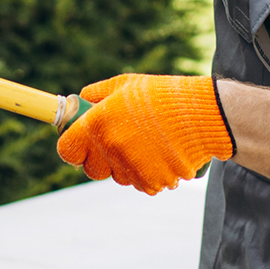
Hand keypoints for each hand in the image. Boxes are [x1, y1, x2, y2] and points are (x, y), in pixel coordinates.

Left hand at [56, 74, 234, 194]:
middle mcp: (112, 148)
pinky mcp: (153, 182)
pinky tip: (160, 154)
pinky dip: (148, 173)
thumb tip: (79, 101)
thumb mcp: (125, 84)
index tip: (80, 144)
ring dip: (126, 165)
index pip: (67, 150)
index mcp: (99, 123)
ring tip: (147, 143)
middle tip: (117, 143)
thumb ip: (97, 94)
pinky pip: (141, 183)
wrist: (203, 115)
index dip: (72, 148)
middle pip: (91, 170)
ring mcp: (132, 168)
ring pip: (118, 177)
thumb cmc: (162, 96)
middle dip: (99, 160)